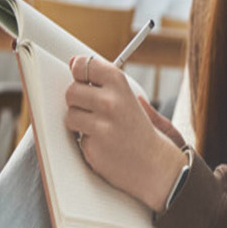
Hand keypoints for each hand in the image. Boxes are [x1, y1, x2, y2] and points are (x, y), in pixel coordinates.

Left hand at [64, 55, 186, 211]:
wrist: (156, 164)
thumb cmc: (142, 130)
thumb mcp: (129, 96)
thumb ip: (104, 81)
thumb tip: (76, 63)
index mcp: (119, 84)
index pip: (85, 65)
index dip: (80, 70)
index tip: (81, 76)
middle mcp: (109, 101)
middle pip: (71, 91)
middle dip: (78, 100)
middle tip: (93, 108)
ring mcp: (100, 125)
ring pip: (70, 115)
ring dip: (79, 122)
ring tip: (100, 127)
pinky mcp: (92, 146)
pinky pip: (76, 137)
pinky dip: (86, 140)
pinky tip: (103, 143)